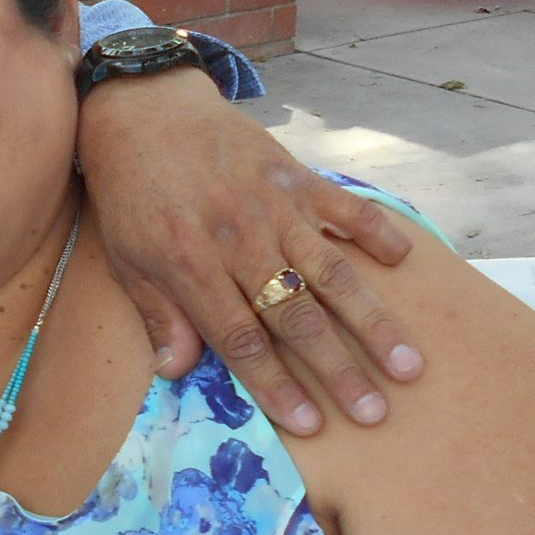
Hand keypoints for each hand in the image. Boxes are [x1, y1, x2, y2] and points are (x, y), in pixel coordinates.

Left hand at [76, 68, 423, 435]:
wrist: (142, 110)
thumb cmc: (131, 193)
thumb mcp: (126, 259)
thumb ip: (159, 314)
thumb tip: (176, 371)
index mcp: (192, 267)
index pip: (242, 340)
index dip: (277, 385)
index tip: (311, 423)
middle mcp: (238, 241)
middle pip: (297, 316)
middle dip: (338, 369)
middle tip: (375, 412)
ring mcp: (272, 207)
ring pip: (332, 272)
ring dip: (373, 320)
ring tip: (408, 362)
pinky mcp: (294, 175)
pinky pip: (343, 206)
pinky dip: (375, 232)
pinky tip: (403, 261)